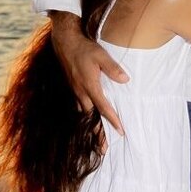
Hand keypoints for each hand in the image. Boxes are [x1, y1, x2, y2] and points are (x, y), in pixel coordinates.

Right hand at [50, 12, 128, 132]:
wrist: (65, 43)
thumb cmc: (84, 48)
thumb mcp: (101, 55)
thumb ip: (113, 68)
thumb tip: (125, 80)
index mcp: (90, 86)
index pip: (103, 108)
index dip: (112, 121)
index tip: (121, 132)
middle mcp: (81, 92)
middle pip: (92, 118)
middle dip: (98, 134)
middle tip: (104, 149)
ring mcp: (76, 92)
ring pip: (85, 114)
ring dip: (91, 128)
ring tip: (97, 140)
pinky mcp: (74, 89)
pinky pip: (80, 107)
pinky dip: (86, 117)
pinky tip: (89, 120)